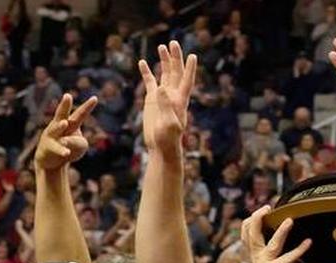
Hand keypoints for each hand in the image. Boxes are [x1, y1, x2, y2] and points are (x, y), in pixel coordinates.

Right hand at [33, 94, 97, 171]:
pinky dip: (61, 150)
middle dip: (64, 105)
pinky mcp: (48, 147)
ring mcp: (52, 136)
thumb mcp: (80, 145)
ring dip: (59, 126)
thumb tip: (66, 142)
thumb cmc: (69, 148)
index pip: (80, 114)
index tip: (95, 98)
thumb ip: (78, 142)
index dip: (87, 107)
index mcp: (70, 123)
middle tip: (67, 96)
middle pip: (62, 114)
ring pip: (55, 130)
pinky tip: (66, 153)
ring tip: (64, 123)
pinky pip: (56, 148)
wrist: (50, 160)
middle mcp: (59, 126)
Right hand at [138, 40, 197, 157]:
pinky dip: (147, 72)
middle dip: (175, 57)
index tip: (193, 55)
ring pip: (165, 74)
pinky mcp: (152, 100)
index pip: (187, 80)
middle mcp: (173, 95)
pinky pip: (150, 82)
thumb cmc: (168, 139)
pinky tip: (142, 62)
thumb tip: (160, 88)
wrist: (161, 147)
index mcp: (180, 100)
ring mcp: (163, 96)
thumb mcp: (168, 124)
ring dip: (164, 61)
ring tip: (162, 46)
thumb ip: (165, 106)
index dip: (190, 69)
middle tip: (173, 42)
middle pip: (176, 72)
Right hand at [242, 206, 312, 262]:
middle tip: (266, 208)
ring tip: (289, 220)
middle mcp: (259, 259)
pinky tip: (308, 243)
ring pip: (271, 243)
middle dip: (257, 219)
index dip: (254, 222)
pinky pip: (287, 258)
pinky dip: (298, 250)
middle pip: (252, 235)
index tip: (262, 211)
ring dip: (281, 231)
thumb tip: (301, 257)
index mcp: (259, 257)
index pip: (251, 236)